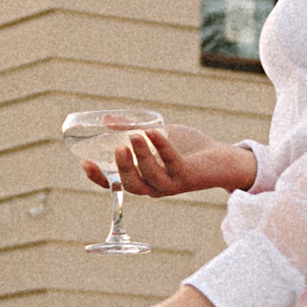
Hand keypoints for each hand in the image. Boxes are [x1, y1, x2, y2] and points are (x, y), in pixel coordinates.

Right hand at [70, 118, 256, 200]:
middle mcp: (154, 186)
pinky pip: (171, 163)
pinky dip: (162, 147)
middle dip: (122, 168)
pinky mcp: (187, 175)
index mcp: (142, 179)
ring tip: (136, 135)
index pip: (114, 185)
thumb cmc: (187, 148)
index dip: (98, 177)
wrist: (220, 157)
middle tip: (118, 147)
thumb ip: (132, 128)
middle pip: (131, 185)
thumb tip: (105, 120)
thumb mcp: (155, 136)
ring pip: (151, 176)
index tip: (85, 162)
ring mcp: (171, 183)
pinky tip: (154, 131)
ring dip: (142, 156)